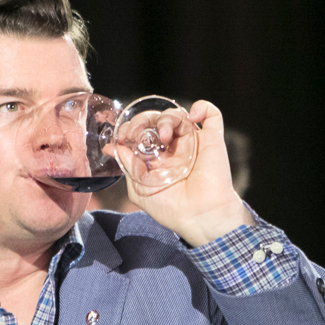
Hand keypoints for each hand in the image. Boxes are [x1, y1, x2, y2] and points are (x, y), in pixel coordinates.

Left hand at [126, 99, 250, 246]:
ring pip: (177, 114)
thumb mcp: (140, 189)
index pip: (141, 132)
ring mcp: (193, 142)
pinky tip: (193, 116)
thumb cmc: (171, 209)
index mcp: (157, 158)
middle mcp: (174, 148)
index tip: (123, 136)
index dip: (130, 128)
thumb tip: (111, 147)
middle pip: (156, 119)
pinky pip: (211, 114)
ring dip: (166, 118)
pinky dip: (202, 107)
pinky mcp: (212, 139)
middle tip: (138, 132)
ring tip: (164, 134)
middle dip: (143, 120)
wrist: (201, 217)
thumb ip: (128, 166)